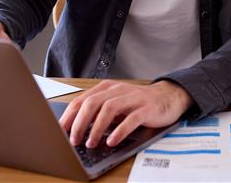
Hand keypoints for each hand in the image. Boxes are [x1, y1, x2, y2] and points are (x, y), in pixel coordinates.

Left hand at [59, 80, 192, 147]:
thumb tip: (77, 128)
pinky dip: (119, 131)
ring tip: (91, 143)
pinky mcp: (146, 108)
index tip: (61, 130)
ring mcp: (133, 98)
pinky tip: (112, 141)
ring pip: (109, 109)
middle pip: (93, 103)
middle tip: (74, 140)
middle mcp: (118, 90)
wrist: (168, 96)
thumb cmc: (138, 103)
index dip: (70, 115)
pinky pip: (131, 119)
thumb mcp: (116, 103)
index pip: (82, 99)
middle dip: (80, 122)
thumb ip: (99, 111)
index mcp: (107, 88)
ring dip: (97, 127)